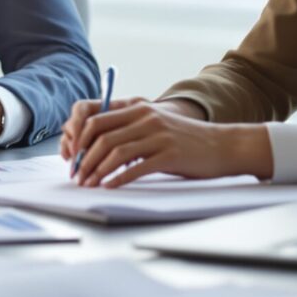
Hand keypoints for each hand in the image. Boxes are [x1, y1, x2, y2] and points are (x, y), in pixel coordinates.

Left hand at [59, 97, 270, 187]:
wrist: (223, 146)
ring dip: (97, 171)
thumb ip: (131, 131)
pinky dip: (118, 179)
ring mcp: (158, 136)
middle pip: (102, 137)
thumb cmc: (186, 141)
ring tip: (88, 184)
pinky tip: (109, 186)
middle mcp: (146, 119)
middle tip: (76, 175)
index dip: (79, 139)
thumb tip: (99, 147)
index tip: (73, 157)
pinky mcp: (169, 155)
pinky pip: (136, 168)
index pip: (97, 120)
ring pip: (115, 153)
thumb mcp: (156, 127)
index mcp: (139, 110)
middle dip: (84, 158)